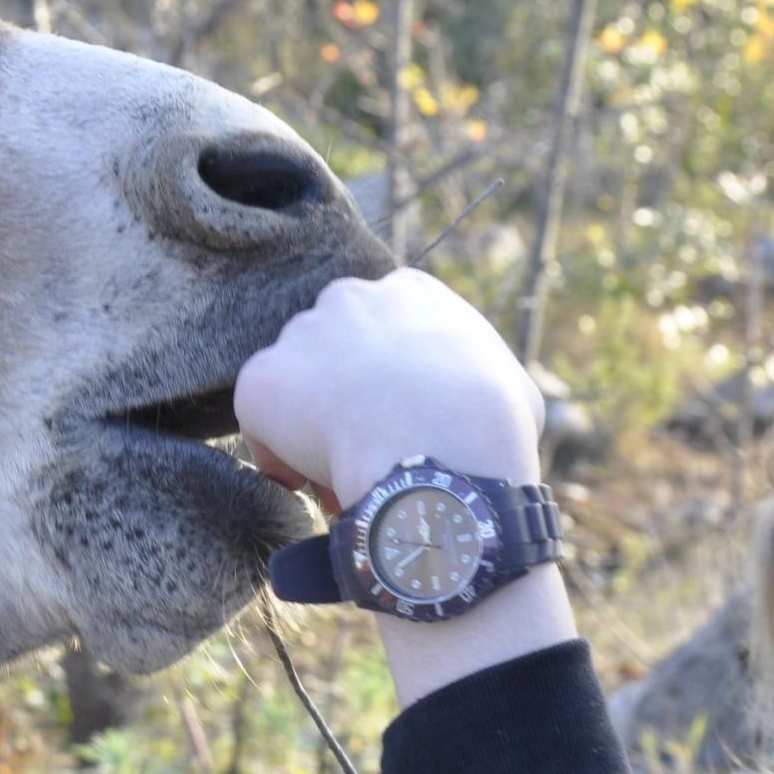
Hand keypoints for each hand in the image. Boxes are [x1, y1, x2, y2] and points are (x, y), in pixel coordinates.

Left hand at [233, 269, 544, 511]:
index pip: (386, 328)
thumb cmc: (489, 426)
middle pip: (337, 352)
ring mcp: (300, 333)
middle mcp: (348, 297)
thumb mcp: (511, 386)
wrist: (439, 450)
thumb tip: (485, 404)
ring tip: (345, 474)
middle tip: (369, 451)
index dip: (389, 381)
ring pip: (298, 387)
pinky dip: (277, 453)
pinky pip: (261, 421)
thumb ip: (480, 379)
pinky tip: (309, 482)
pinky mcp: (262, 379)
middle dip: (347, 398)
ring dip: (312, 426)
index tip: (398, 421)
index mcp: (410, 292)